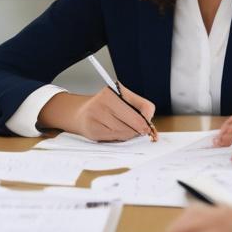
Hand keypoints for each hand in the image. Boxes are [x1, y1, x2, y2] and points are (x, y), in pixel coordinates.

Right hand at [41, 86, 155, 141]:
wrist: (81, 113)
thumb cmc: (108, 106)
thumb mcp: (125, 97)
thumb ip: (142, 107)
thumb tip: (149, 123)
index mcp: (112, 92)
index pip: (139, 111)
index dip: (146, 122)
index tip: (148, 126)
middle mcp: (101, 103)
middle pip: (133, 124)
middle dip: (138, 129)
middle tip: (140, 130)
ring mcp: (95, 118)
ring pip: (125, 133)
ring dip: (129, 134)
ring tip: (125, 128)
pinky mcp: (92, 131)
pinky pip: (114, 139)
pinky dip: (119, 138)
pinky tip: (115, 132)